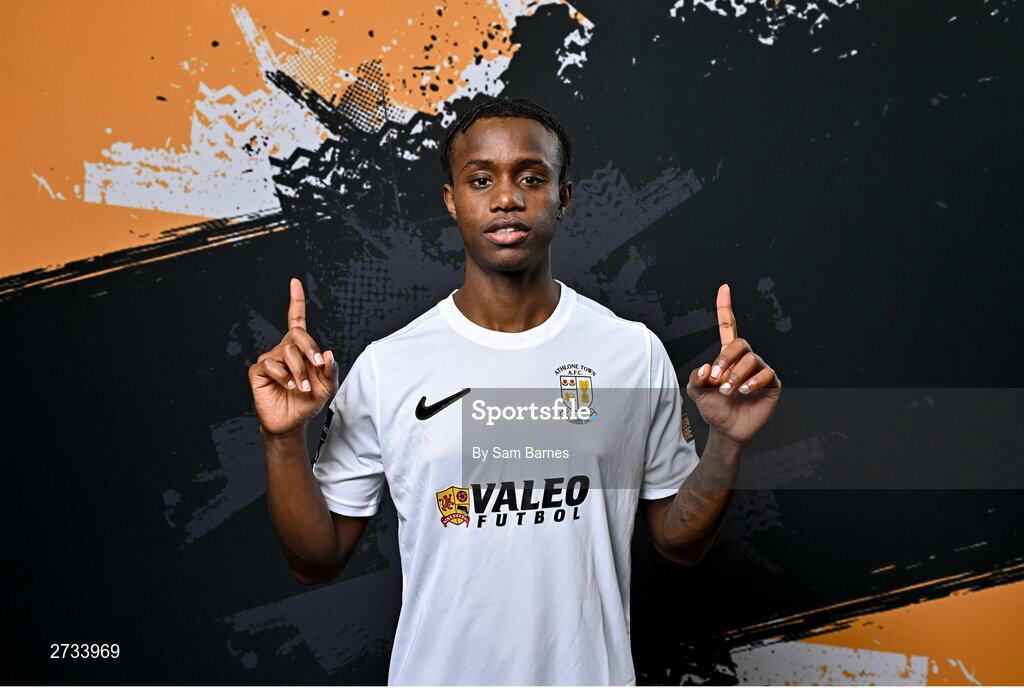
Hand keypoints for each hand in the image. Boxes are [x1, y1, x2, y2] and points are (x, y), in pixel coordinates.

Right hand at [247, 278, 339, 435]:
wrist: (291, 422)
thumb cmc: (308, 401)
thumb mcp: (327, 386)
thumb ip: (330, 369)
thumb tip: (328, 352)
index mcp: (300, 349)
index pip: (297, 320)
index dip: (296, 301)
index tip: (295, 283)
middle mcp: (284, 350)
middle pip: (296, 334)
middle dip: (309, 348)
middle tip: (316, 364)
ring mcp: (270, 359)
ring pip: (286, 352)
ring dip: (298, 369)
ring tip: (301, 386)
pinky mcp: (258, 372)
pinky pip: (270, 364)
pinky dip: (283, 375)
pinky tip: (288, 385)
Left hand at [686, 284, 780, 444]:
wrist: (727, 430)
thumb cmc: (714, 409)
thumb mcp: (696, 393)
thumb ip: (695, 378)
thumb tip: (705, 367)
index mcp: (727, 357)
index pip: (728, 326)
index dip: (725, 308)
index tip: (724, 288)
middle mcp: (745, 359)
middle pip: (740, 342)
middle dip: (725, 359)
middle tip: (716, 379)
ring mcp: (760, 370)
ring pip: (751, 359)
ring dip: (736, 375)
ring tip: (729, 391)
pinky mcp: (771, 383)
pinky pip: (765, 373)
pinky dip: (752, 382)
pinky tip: (743, 391)